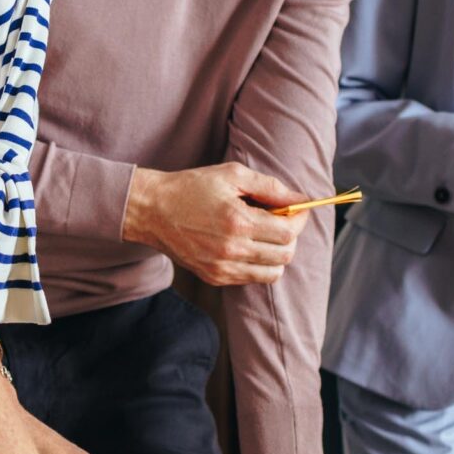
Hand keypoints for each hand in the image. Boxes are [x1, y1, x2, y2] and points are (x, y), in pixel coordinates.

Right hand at [122, 163, 308, 287]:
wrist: (152, 210)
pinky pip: (251, 278)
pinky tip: (247, 245)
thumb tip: (300, 198)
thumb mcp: (233, 175)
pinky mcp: (214, 277)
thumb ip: (270, 187)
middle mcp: (232, 250)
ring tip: (265, 234)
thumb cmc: (192, 187)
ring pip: (272, 273)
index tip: (297, 209)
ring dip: (277, 254)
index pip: (288, 232)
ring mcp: (222, 268)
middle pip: (285, 255)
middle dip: (290, 236)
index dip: (299, 219)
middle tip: (281, 220)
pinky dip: (258, 264)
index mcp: (239, 222)